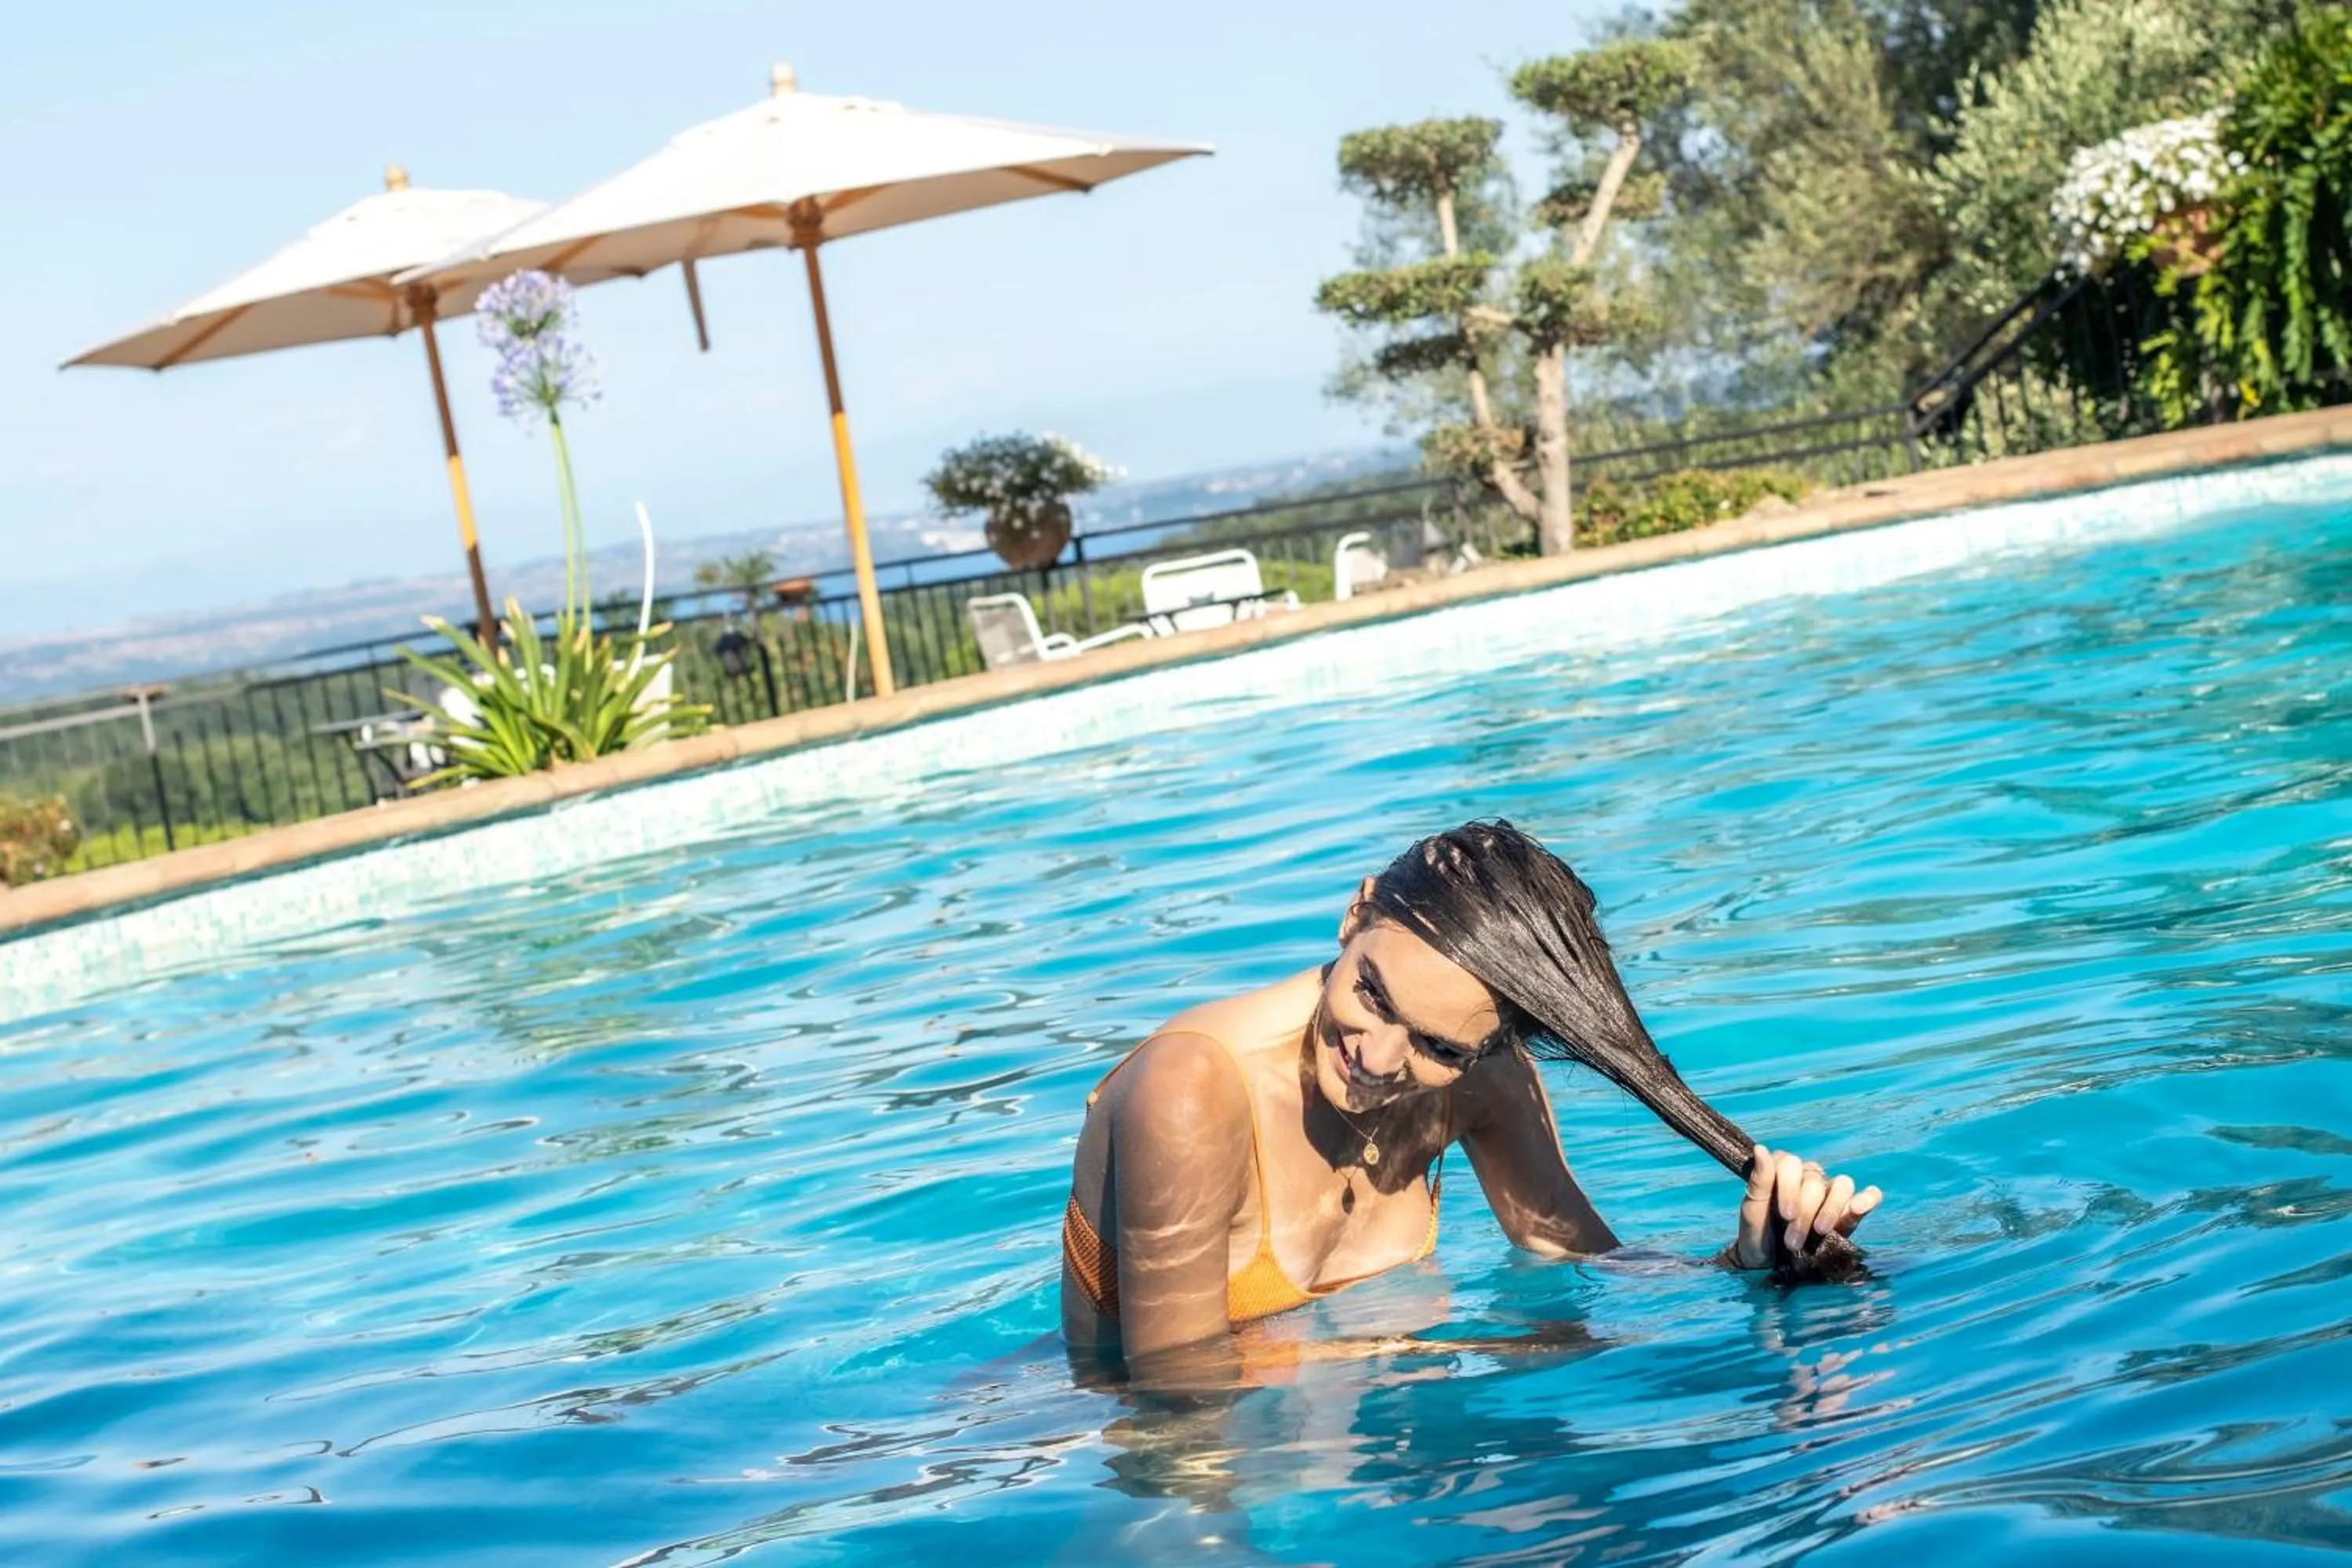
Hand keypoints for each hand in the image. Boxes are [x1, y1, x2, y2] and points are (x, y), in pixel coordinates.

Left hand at [1728, 1144, 1879, 1272]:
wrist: (1768, 1266)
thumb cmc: (1757, 1235)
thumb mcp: (1752, 1211)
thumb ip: (1759, 1181)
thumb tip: (1760, 1149)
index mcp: (1782, 1170)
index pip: (1791, 1163)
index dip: (1790, 1188)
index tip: (1784, 1215)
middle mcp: (1807, 1177)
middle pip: (1815, 1182)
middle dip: (1804, 1213)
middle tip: (1792, 1241)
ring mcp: (1830, 1193)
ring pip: (1842, 1184)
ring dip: (1831, 1209)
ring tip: (1821, 1231)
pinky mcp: (1848, 1212)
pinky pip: (1868, 1195)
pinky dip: (1868, 1198)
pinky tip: (1859, 1208)